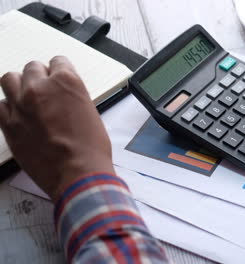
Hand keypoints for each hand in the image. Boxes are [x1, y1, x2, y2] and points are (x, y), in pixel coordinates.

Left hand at [0, 56, 114, 200]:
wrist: (78, 173)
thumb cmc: (90, 148)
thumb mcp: (90, 113)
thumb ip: (73, 98)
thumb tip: (63, 98)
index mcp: (67, 82)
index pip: (58, 61)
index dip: (60, 71)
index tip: (59, 78)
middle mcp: (41, 88)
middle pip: (32, 67)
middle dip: (39, 77)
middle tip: (45, 91)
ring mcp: (21, 105)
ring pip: (9, 79)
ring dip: (19, 85)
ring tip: (26, 98)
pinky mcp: (9, 124)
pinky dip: (7, 108)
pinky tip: (17, 115)